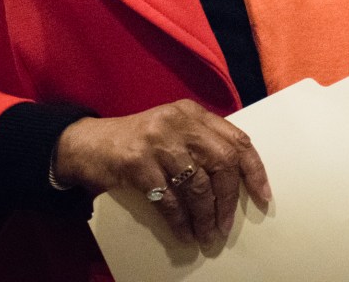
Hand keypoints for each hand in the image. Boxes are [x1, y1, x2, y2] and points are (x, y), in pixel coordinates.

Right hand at [53, 100, 270, 245]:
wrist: (85, 144)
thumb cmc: (135, 143)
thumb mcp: (171, 132)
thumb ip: (200, 145)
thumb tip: (235, 185)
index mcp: (193, 113)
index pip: (237, 139)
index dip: (254, 170)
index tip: (263, 197)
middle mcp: (178, 121)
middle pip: (222, 162)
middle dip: (229, 199)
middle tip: (226, 225)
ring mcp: (157, 140)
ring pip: (197, 184)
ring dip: (205, 216)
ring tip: (207, 235)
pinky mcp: (137, 162)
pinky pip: (168, 199)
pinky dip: (180, 221)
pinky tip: (184, 233)